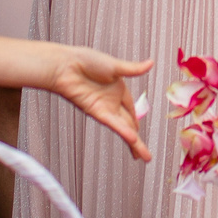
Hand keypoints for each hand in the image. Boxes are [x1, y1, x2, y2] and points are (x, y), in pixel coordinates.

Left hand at [44, 45, 157, 161]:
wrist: (65, 65)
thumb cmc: (86, 61)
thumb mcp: (114, 65)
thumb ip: (133, 69)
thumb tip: (152, 63)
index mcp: (118, 90)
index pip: (131, 109)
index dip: (136, 121)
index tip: (140, 134)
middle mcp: (111, 102)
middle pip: (128, 124)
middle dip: (137, 140)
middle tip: (146, 156)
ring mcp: (104, 108)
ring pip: (123, 128)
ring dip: (133, 142)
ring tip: (143, 157)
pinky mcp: (95, 111)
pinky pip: (113, 123)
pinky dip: (123, 130)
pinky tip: (132, 139)